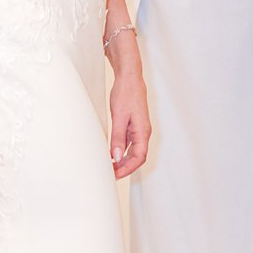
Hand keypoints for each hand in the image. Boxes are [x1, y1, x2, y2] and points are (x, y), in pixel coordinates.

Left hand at [109, 63, 151, 178]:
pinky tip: (112, 153)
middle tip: (109, 174)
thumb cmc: (126, 93)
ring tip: (109, 166)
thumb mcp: (119, 116)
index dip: (128, 169)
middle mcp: (143, 132)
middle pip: (137, 157)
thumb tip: (117, 156)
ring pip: (133, 151)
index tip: (115, 175)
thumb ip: (118, 137)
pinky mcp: (133, 125)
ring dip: (123, 161)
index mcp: (143, 131)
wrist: (129, 77)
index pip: (139, 157)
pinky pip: (129, 143)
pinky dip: (121, 151)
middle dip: (124, 168)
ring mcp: (138, 129)